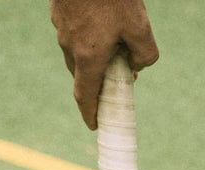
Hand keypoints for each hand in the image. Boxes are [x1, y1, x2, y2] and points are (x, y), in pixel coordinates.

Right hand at [50, 0, 159, 127]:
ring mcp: (61, 26)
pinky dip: (88, 37)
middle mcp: (70, 45)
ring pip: (78, 52)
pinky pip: (74, 32)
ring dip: (94, 57)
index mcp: (89, 57)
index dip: (90, 113)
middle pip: (83, 75)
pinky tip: (103, 22)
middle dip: (99, 82)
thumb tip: (138, 66)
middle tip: (119, 79)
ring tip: (116, 45)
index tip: (94, 124)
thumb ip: (145, 56)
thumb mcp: (141, 29)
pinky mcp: (59, 10)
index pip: (86, 95)